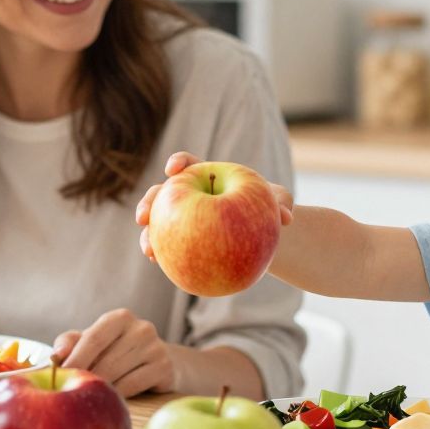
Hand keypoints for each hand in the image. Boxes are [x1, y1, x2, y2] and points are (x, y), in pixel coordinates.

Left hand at [51, 309, 175, 398]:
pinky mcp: (165, 368)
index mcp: (120, 318)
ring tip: (92, 396)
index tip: (59, 377)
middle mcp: (141, 329)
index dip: (75, 360)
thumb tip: (55, 356)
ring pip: (118, 376)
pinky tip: (112, 398)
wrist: (160, 362)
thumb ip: (70, 343)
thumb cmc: (116, 351)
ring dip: (101, 388)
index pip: (93, 339)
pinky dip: (118, 394)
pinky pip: (132, 386)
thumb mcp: (92, 341)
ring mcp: (156, 348)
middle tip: (73, 393)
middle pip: (105, 361)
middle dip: (87, 379)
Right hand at [135, 151, 293, 261]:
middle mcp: (189, 197)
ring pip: (159, 225)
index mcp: (208, 177)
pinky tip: (159, 265)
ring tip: (149, 251)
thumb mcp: (278, 203)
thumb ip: (280, 202)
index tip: (173, 169)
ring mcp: (183, 222)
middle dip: (149, 203)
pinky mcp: (184, 245)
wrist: (261, 236)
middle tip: (143, 216)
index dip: (179, 162)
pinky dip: (164, 256)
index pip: (191, 165)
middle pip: (163, 195)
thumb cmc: (267, 211)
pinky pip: (170, 250)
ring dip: (149, 236)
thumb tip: (286, 218)